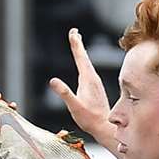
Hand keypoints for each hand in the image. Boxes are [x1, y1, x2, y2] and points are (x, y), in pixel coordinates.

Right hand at [48, 28, 111, 142]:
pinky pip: (88, 71)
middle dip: (78, 45)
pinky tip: (83, 67)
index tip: (73, 32)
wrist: (105, 126)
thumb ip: (64, 93)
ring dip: (81, 54)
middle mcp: (93, 79)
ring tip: (77, 45)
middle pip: (84, 58)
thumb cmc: (89, 119)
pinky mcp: (95, 89)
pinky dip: (84, 64)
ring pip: (86, 64)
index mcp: (88, 79)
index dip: (76, 44)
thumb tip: (53, 81)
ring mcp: (95, 84)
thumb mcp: (74, 106)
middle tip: (74, 33)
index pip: (80, 58)